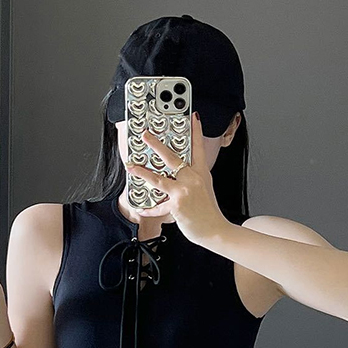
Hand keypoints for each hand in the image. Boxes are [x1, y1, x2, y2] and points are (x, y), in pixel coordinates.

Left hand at [125, 111, 228, 245]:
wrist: (215, 230)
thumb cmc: (209, 211)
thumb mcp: (205, 189)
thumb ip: (193, 179)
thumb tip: (178, 174)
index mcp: (201, 173)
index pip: (199, 148)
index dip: (196, 131)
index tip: (193, 117)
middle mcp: (193, 179)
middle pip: (172, 158)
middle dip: (156, 145)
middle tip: (146, 135)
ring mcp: (184, 191)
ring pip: (159, 178)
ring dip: (143, 172)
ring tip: (131, 166)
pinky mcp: (177, 205)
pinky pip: (158, 206)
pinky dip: (148, 209)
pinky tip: (140, 209)